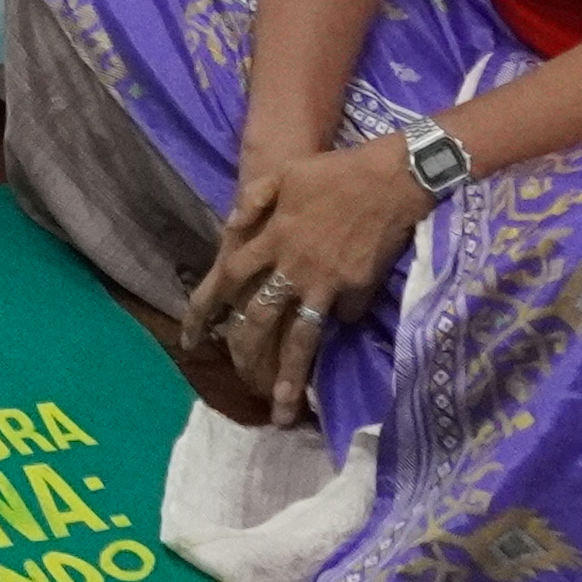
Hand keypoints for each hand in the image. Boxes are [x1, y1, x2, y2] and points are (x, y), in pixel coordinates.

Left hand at [184, 138, 429, 427]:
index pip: (228, 278)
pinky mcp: (356, 290)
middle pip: (261, 318)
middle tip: (239, 383)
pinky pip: (342, 317)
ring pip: (302, 337)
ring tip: (283, 409)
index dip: (205, 309)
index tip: (190, 337)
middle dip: (246, 355)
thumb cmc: (335, 172)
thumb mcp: (286, 174)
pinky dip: (337, 325)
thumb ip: (255, 199)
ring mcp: (325, 282)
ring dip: (290, 375)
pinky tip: (335, 340)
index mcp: (271, 237)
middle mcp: (293, 266)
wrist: (391, 178)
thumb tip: (229, 226)